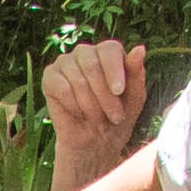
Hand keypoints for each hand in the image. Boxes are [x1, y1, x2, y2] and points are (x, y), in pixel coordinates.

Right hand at [42, 37, 147, 187]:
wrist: (95, 142)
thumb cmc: (117, 117)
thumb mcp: (134, 98)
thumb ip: (136, 73)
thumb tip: (140, 48)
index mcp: (108, 52)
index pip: (110, 50)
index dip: (114, 71)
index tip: (119, 91)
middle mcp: (85, 52)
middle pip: (92, 65)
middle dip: (104, 96)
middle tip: (114, 117)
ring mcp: (65, 62)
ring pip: (77, 79)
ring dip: (90, 105)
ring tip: (99, 119)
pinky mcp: (50, 77)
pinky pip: (61, 88)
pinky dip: (73, 106)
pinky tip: (79, 114)